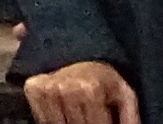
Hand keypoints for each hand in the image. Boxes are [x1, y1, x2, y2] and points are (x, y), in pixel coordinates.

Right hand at [24, 60, 139, 123]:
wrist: (77, 47)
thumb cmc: (104, 75)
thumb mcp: (124, 93)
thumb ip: (130, 117)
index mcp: (90, 91)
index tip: (105, 122)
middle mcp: (65, 90)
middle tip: (92, 117)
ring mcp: (46, 89)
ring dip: (69, 123)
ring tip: (81, 116)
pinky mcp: (32, 87)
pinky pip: (41, 119)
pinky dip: (51, 121)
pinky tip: (64, 116)